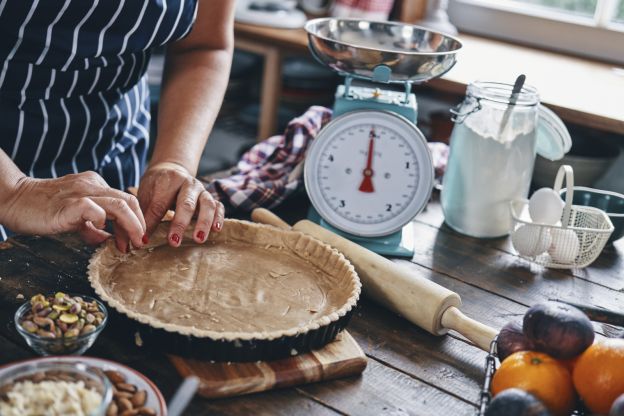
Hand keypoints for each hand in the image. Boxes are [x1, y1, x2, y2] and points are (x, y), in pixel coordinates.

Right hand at [1, 172, 145, 249]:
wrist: (15, 200)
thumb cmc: (44, 209)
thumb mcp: (75, 217)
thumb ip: (92, 226)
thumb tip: (107, 240)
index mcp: (96, 185)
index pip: (126, 201)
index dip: (135, 221)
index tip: (135, 240)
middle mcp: (93, 185)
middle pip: (129, 201)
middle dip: (139, 225)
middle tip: (139, 244)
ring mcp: (82, 192)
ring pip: (119, 204)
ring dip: (130, 226)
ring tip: (129, 244)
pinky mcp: (69, 203)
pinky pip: (94, 209)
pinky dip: (102, 221)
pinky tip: (99, 232)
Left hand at [137, 162, 223, 247]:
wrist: (172, 170)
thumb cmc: (157, 187)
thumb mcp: (146, 196)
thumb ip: (144, 215)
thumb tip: (139, 239)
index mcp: (168, 181)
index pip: (159, 204)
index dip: (152, 223)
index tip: (145, 239)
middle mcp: (188, 183)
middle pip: (186, 203)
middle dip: (180, 223)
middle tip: (174, 242)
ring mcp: (202, 190)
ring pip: (207, 204)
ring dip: (203, 222)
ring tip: (199, 239)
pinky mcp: (211, 197)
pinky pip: (219, 206)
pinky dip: (219, 217)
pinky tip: (216, 230)